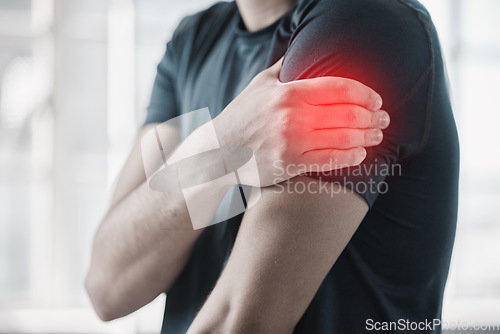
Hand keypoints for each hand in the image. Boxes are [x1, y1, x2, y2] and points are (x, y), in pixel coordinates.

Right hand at [214, 58, 389, 186]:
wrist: (219, 151)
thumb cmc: (243, 115)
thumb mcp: (260, 83)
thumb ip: (286, 66)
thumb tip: (304, 47)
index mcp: (288, 92)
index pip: (338, 87)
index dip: (364, 93)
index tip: (376, 100)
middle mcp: (291, 116)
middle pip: (346, 113)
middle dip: (372, 117)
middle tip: (383, 120)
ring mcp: (291, 142)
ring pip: (342, 138)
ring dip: (367, 137)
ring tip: (376, 135)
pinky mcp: (289, 164)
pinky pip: (329, 161)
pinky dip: (350, 157)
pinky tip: (360, 154)